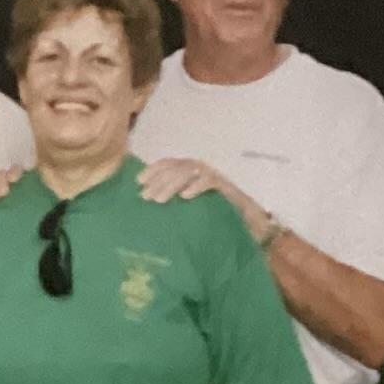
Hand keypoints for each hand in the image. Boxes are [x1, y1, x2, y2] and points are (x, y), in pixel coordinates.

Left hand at [136, 158, 269, 236]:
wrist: (245, 220)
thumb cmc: (212, 212)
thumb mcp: (187, 206)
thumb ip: (172, 200)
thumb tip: (147, 203)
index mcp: (189, 171)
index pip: (168, 163)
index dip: (153, 170)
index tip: (138, 182)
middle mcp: (200, 169)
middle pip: (175, 168)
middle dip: (158, 181)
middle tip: (146, 197)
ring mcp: (213, 175)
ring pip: (189, 172)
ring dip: (172, 184)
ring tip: (159, 200)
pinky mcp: (226, 186)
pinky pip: (209, 181)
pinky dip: (196, 186)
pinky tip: (185, 196)